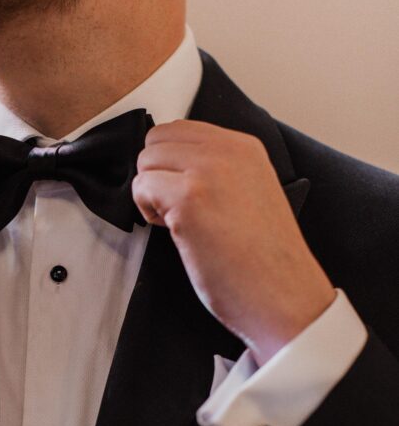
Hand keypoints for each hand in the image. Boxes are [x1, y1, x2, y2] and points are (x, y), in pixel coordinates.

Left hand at [132, 120, 335, 364]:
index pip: (180, 129)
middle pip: (157, 141)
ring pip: (145, 162)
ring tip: (179, 222)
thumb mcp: (251, 192)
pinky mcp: (188, 200)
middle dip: (157, 175)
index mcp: (245, 147)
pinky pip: (140, 187)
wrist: (283, 296)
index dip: (171, 163)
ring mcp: (207, 172)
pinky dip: (147, 211)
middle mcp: (227, 151)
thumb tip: (174, 168)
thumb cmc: (266, 261)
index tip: (185, 192)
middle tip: (178, 209)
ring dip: (151, 194)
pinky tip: (175, 232)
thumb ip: (219, 172)